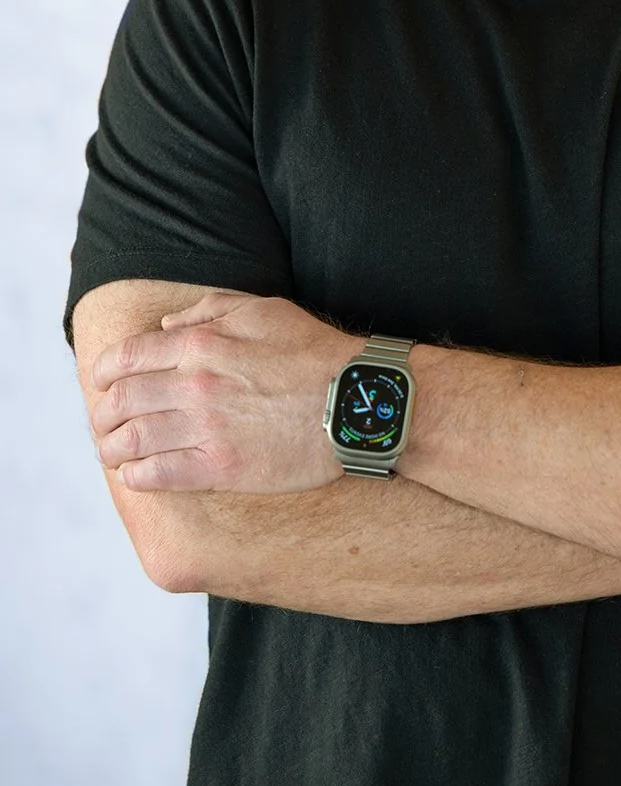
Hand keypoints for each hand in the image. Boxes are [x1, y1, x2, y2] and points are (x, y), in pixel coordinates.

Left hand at [91, 291, 360, 492]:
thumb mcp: (264, 309)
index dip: (103, 372)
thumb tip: (167, 327)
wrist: (355, 400)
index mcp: (201, 343)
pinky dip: (136, 476)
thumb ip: (210, 310)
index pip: (127, 358)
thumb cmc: (315, 352)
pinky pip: (158, 475)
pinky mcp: (220, 467)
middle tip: (104, 422)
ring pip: (132, 441)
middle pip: (121, 402)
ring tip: (113, 452)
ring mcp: (205, 428)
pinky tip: (135, 475)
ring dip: (112, 448)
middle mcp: (195, 385)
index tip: (101, 382)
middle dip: (104, 413)